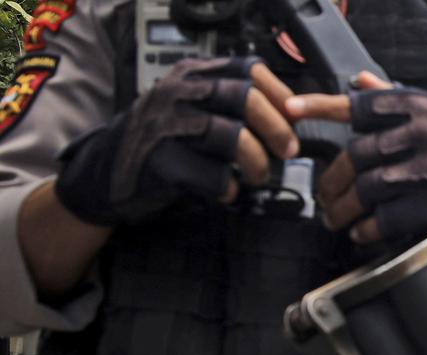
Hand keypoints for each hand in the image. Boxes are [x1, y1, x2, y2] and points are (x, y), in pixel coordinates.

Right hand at [56, 58, 297, 224]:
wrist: (110, 168)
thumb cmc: (167, 139)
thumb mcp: (196, 106)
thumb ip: (235, 104)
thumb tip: (293, 114)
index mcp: (194, 74)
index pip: (248, 69)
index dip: (280, 94)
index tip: (296, 118)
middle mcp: (180, 92)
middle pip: (244, 98)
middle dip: (276, 127)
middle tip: (288, 150)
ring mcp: (168, 125)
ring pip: (231, 135)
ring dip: (256, 161)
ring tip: (258, 176)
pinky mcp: (161, 161)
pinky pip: (212, 174)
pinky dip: (227, 187)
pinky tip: (227, 191)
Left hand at [285, 73, 426, 245]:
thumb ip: (398, 100)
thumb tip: (361, 80)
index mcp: (419, 108)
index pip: (360, 104)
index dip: (320, 106)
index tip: (289, 109)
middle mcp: (420, 134)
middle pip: (355, 157)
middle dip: (332, 182)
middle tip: (324, 199)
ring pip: (365, 190)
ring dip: (343, 210)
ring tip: (336, 220)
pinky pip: (385, 218)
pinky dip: (367, 229)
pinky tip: (361, 234)